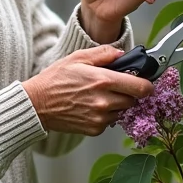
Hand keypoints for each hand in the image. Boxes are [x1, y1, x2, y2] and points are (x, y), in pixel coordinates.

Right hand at [22, 46, 154, 135]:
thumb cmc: (54, 80)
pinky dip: (106, 115)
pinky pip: (110, 121)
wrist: (36, 104)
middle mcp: (105, 101)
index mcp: (103, 80)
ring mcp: (100, 117)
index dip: (146, 84)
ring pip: (123, 111)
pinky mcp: (95, 129)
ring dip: (117, 104)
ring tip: (98, 96)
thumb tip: (122, 54)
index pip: (142, 87)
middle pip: (134, 100)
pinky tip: (91, 106)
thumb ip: (104, 53)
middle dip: (128, 92)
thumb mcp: (78, 58)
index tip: (142, 81)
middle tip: (114, 86)